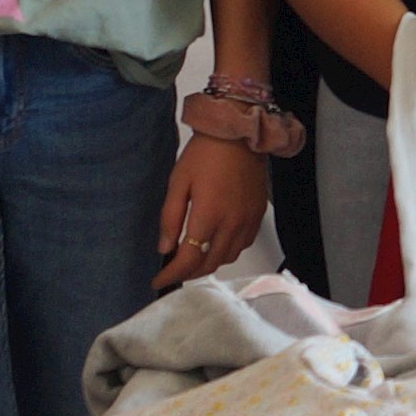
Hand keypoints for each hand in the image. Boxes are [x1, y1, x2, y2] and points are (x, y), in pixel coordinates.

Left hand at [154, 131, 272, 290]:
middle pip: (209, 264)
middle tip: (172, 270)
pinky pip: (242, 245)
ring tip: (193, 258)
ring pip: (227, 258)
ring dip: (208, 263)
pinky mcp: (258, 216)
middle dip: (188, 273)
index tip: (157, 281)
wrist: (239, 134)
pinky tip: (215, 243)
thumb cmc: (204, 154)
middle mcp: (231, 224)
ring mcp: (248, 221)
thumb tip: (164, 248)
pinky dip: (226, 251)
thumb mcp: (178, 182)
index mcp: (208, 215)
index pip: (189, 258)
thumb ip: (170, 218)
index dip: (172, 274)